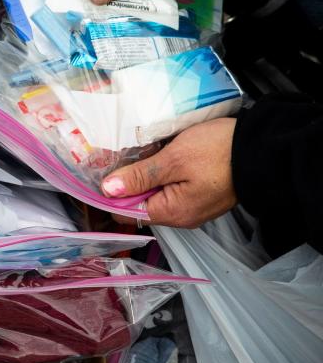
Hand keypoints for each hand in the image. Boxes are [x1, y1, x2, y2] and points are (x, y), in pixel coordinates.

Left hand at [103, 118, 236, 228]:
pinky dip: (162, 172)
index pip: (126, 213)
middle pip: (139, 203)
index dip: (111, 194)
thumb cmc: (218, 152)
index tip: (102, 171)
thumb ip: (139, 176)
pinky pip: (171, 186)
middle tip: (123, 155)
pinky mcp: (200, 192)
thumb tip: (108, 189)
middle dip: (129, 181)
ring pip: (155, 192)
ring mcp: (192, 205)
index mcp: (172, 213)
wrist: (261, 146)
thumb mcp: (173, 160)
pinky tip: (161, 154)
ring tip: (143, 152)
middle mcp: (181, 216)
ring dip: (146, 174)